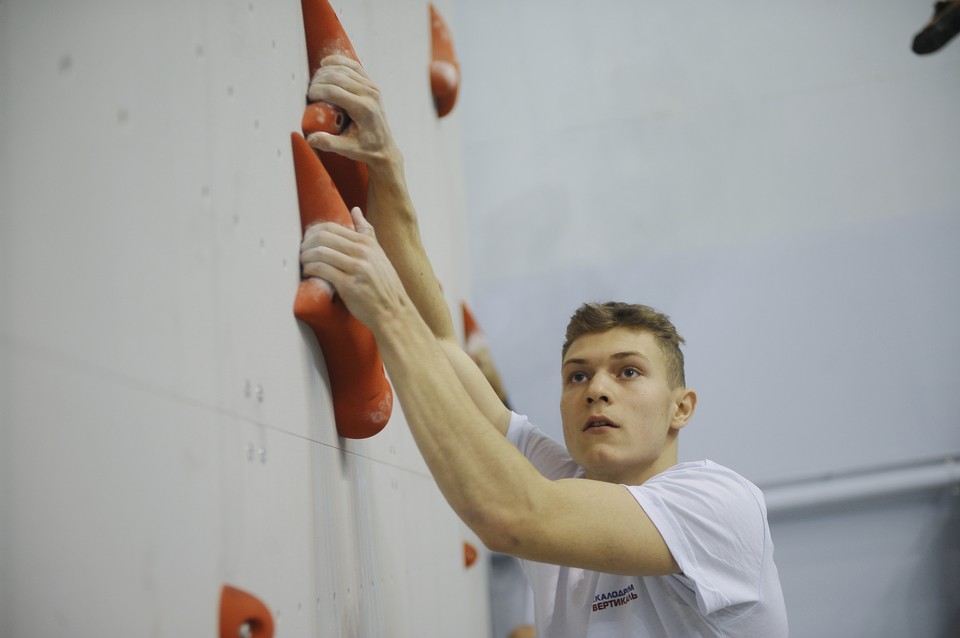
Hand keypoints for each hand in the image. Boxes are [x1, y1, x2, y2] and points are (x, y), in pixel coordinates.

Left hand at [300, 207, 407, 328]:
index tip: (308, 241)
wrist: (393, 311)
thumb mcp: (379, 254)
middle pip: (323, 238)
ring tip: (303, 263)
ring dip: (306, 257)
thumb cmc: (384, 285)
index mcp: (368, 243)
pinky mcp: (349, 285)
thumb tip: (355, 210)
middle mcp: (363, 252)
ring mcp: (356, 268)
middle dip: (306, 244)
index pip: (332, 228)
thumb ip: (366, 232)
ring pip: (320, 253)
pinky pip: (322, 270)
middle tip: (301, 252)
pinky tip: (308, 273)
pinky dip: (310, 270)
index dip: (314, 232)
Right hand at [306, 55, 400, 170]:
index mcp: (363, 109)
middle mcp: (369, 94)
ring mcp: (372, 87)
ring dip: (326, 71)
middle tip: (309, 92)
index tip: (309, 98)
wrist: (384, 148)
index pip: (334, 91)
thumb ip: (329, 143)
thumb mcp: (347, 150)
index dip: (317, 91)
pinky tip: (326, 63)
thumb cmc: (366, 149)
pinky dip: (338, 62)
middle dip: (318, 81)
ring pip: (344, 68)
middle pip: (337, 77)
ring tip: (315, 82)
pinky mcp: (371, 84)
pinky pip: (353, 66)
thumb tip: (310, 138)